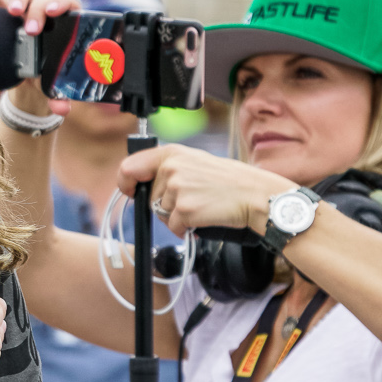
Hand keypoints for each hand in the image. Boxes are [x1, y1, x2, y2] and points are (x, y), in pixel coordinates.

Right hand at [0, 0, 77, 120]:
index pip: (69, 4)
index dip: (63, 3)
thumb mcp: (54, 88)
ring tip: (12, 12)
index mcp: (65, 25)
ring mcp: (26, 13)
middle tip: (30, 30)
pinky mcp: (5, 17)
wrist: (31, 83)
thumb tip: (63, 109)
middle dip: (38, 9)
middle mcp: (47, 14)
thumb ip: (59, 97)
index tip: (55, 13)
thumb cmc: (48, 80)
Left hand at [118, 144, 292, 236]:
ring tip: (202, 206)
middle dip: (165, 205)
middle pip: (149, 198)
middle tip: (192, 199)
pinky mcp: (184, 210)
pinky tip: (204, 217)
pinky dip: (186, 228)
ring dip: (177, 217)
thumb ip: (169, 167)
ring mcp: (177, 189)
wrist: (255, 195)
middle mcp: (171, 168)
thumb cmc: (229, 181)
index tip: (130, 191)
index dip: (125, 183)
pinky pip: (173, 227)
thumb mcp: (196, 161)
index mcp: (171, 153)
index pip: (129, 167)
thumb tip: (141, 182)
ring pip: (161, 214)